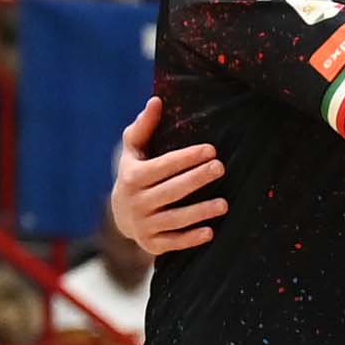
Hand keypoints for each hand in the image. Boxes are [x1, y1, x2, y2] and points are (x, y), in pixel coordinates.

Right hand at [108, 97, 227, 253]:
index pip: (163, 166)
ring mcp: (144, 224)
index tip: (211, 150)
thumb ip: (144, 127)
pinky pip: (173, 242)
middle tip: (221, 168)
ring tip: (224, 204)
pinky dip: (190, 238)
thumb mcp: (133, 150)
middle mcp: (136, 201)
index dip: (187, 158)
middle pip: (171, 190)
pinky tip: (211, 232)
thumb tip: (157, 100)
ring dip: (200, 212)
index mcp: (132, 176)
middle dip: (197, 179)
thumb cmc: (135, 174)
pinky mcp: (152, 243)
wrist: (120, 215)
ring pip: (174, 218)